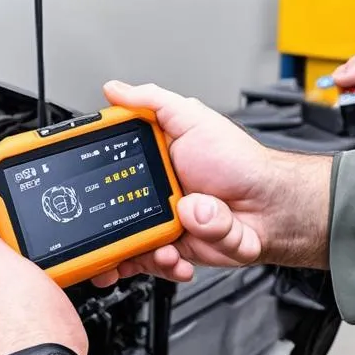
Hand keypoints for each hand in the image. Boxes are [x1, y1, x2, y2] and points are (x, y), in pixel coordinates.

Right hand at [92, 81, 330, 285]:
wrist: (273, 209)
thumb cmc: (240, 163)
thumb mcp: (192, 118)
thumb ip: (150, 101)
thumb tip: (113, 90)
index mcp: (148, 162)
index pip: (106, 169)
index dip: (90, 179)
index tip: (82, 185)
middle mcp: (150, 195)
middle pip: (107, 213)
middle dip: (103, 228)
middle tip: (108, 231)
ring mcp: (160, 224)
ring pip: (127, 245)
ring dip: (141, 248)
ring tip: (166, 242)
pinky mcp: (174, 251)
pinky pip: (154, 265)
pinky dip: (165, 264)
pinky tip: (178, 255)